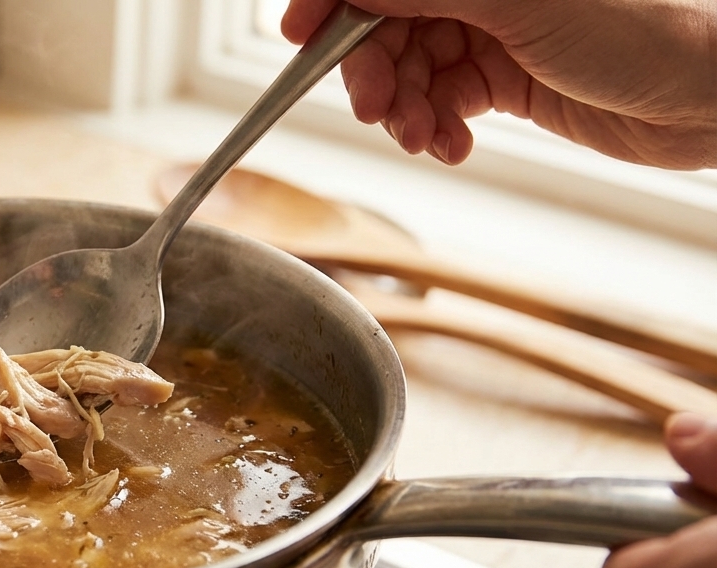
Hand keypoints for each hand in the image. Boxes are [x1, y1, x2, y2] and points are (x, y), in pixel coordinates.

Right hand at [281, 0, 716, 168]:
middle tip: (376, 109)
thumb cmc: (647, 27)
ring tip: (420, 137)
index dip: (336, 3)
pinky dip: (434, 127)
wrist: (713, 95)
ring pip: (409, 68)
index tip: (301, 35)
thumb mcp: (517, 2)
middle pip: (386, 22)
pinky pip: (440, 101)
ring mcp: (492, 29)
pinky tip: (448, 144)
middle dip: (372, 69)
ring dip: (402, 109)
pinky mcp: (506, 77)